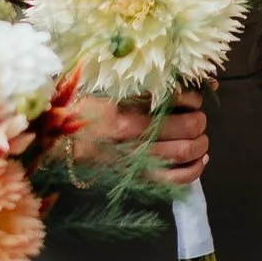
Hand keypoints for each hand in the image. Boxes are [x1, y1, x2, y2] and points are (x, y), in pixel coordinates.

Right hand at [72, 92, 208, 185]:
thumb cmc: (85, 112)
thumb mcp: (107, 90)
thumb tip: (180, 80)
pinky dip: (195, 170)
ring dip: (201, 143)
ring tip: (199, 136)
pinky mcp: (138, 177)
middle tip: (197, 117)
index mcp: (125, 112)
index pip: (175, 100)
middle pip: (188, 127)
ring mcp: (137, 160)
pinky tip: (200, 159)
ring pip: (186, 152)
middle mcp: (134, 138)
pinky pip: (176, 180)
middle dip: (199, 120)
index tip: (191, 97)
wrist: (60, 144)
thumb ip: (142, 85)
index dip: (192, 97)